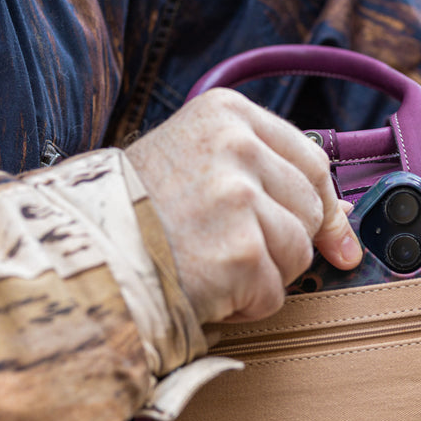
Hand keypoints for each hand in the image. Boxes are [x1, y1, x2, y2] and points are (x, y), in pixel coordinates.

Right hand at [125, 88, 361, 323]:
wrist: (79, 255)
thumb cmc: (132, 214)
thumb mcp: (194, 165)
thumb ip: (265, 177)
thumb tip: (341, 213)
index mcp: (227, 114)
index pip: (311, 161)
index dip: (324, 206)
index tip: (335, 240)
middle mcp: (237, 148)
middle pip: (309, 211)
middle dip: (281, 244)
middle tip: (228, 252)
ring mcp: (239, 199)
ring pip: (296, 254)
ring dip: (261, 276)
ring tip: (208, 266)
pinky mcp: (240, 253)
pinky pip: (273, 294)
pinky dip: (244, 306)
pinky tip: (203, 289)